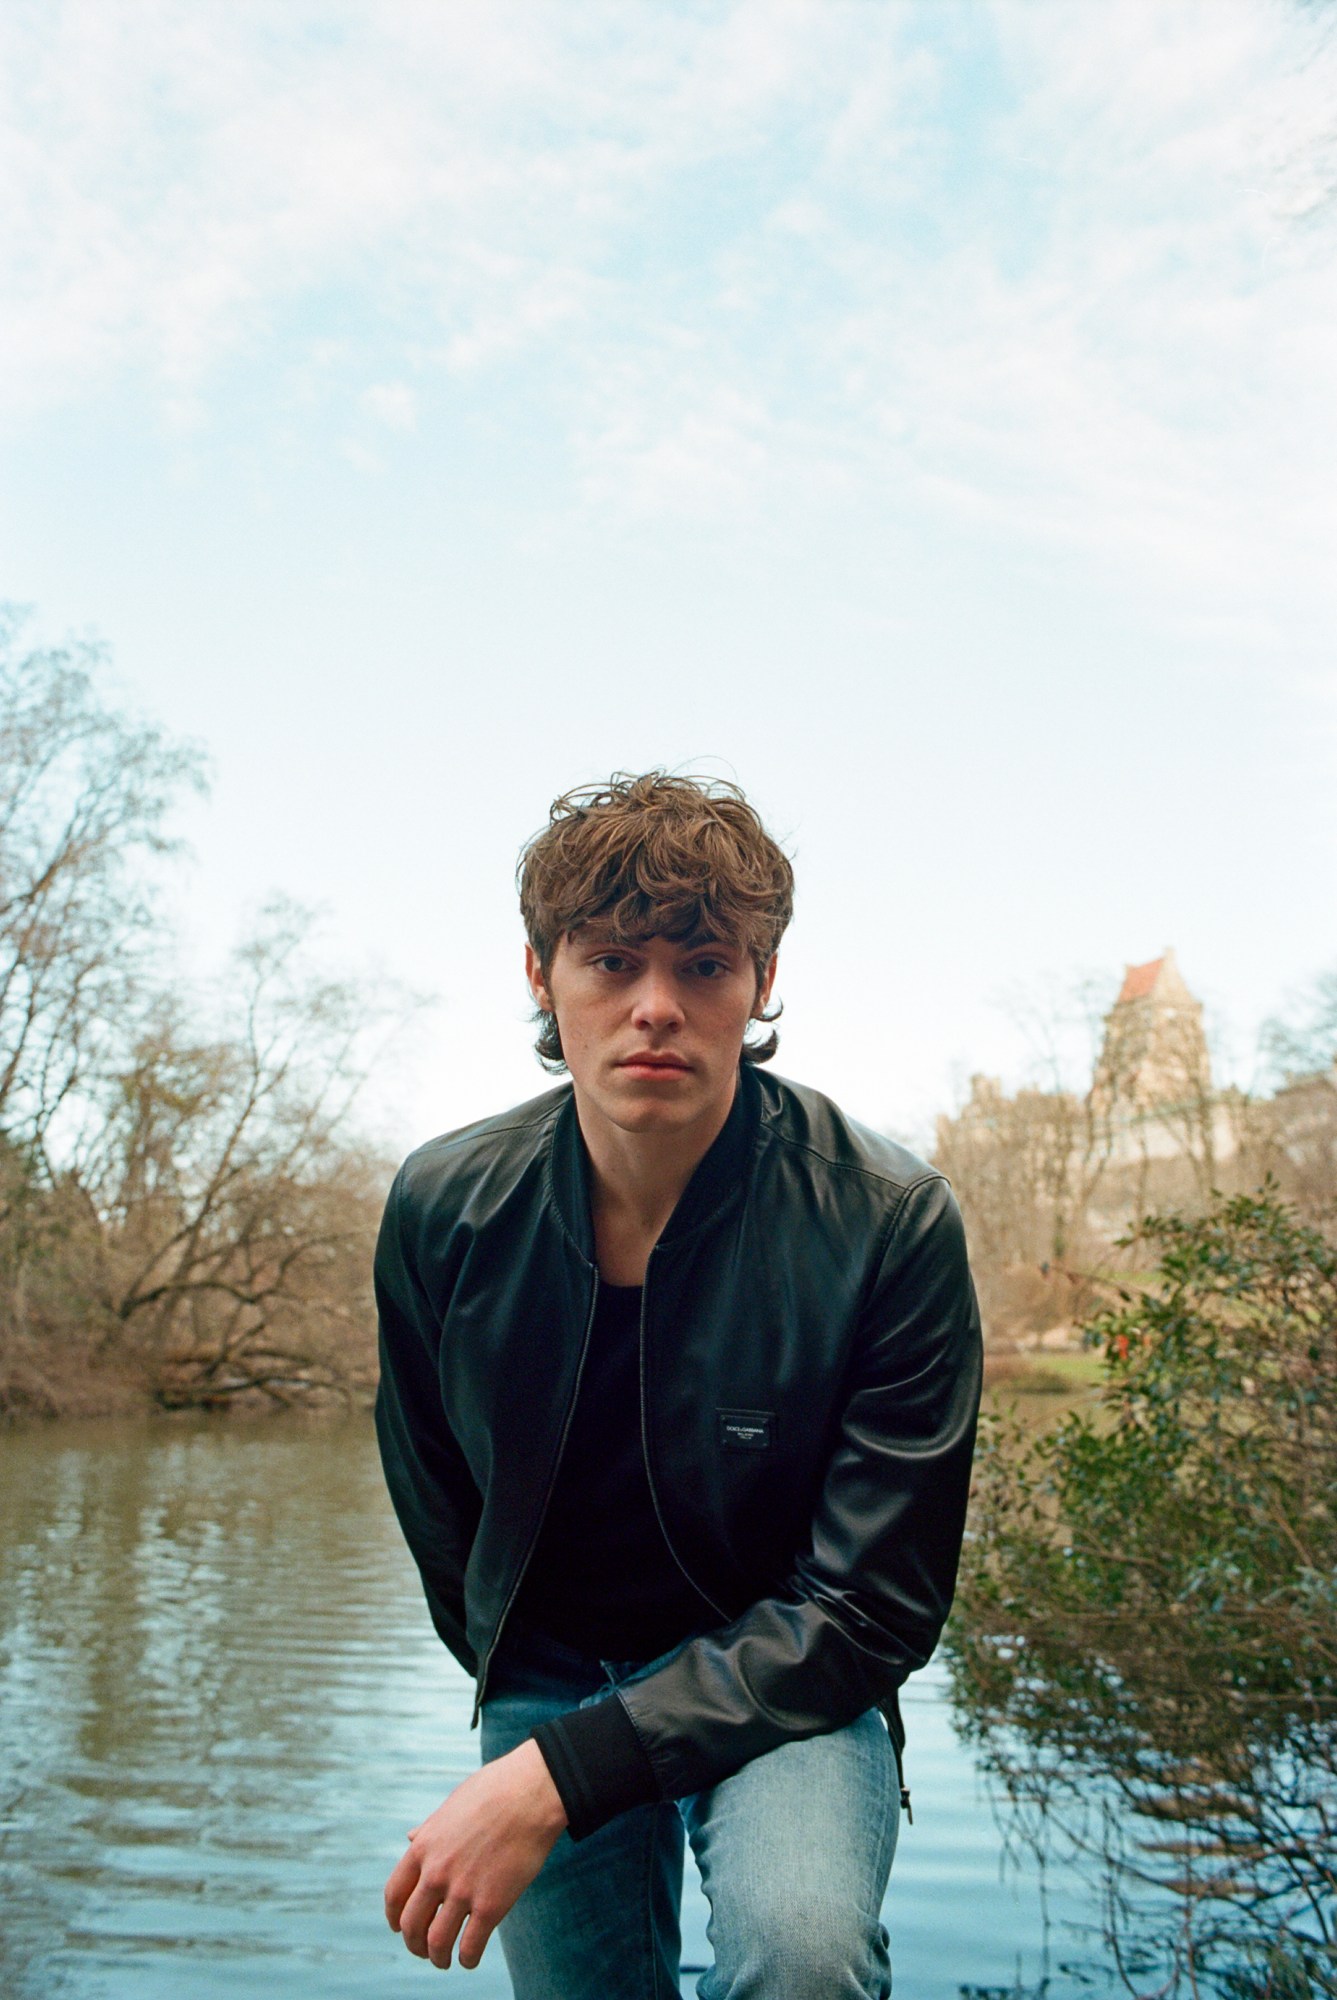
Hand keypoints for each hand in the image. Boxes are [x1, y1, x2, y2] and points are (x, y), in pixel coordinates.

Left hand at [384, 1738, 567, 1969]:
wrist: (531, 1792)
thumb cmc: (495, 1791)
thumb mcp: (451, 1805)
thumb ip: (429, 1828)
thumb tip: (410, 1838)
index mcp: (423, 1847)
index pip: (394, 1895)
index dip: (394, 1917)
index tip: (400, 1927)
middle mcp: (436, 1873)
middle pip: (411, 1925)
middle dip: (414, 1944)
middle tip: (423, 1950)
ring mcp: (463, 1891)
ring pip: (436, 1943)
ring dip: (437, 1958)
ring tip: (444, 1961)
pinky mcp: (492, 1905)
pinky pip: (470, 1946)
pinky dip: (467, 1960)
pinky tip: (470, 1959)